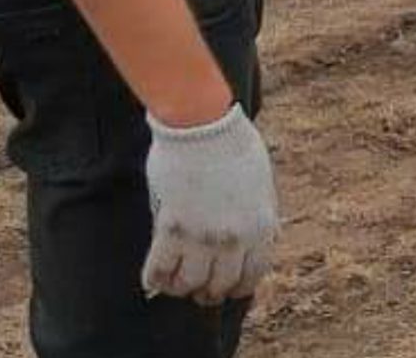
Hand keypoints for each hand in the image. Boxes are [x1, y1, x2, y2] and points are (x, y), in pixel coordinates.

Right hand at [142, 104, 279, 305]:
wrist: (202, 123)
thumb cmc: (232, 145)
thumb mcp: (261, 184)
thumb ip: (258, 216)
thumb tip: (254, 240)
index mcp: (262, 226)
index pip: (253, 275)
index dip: (238, 287)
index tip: (228, 288)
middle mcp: (235, 239)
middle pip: (221, 284)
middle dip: (210, 292)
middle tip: (200, 291)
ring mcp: (202, 237)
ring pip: (190, 283)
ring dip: (181, 288)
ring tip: (175, 284)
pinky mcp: (171, 229)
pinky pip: (160, 269)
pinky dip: (154, 279)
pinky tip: (152, 279)